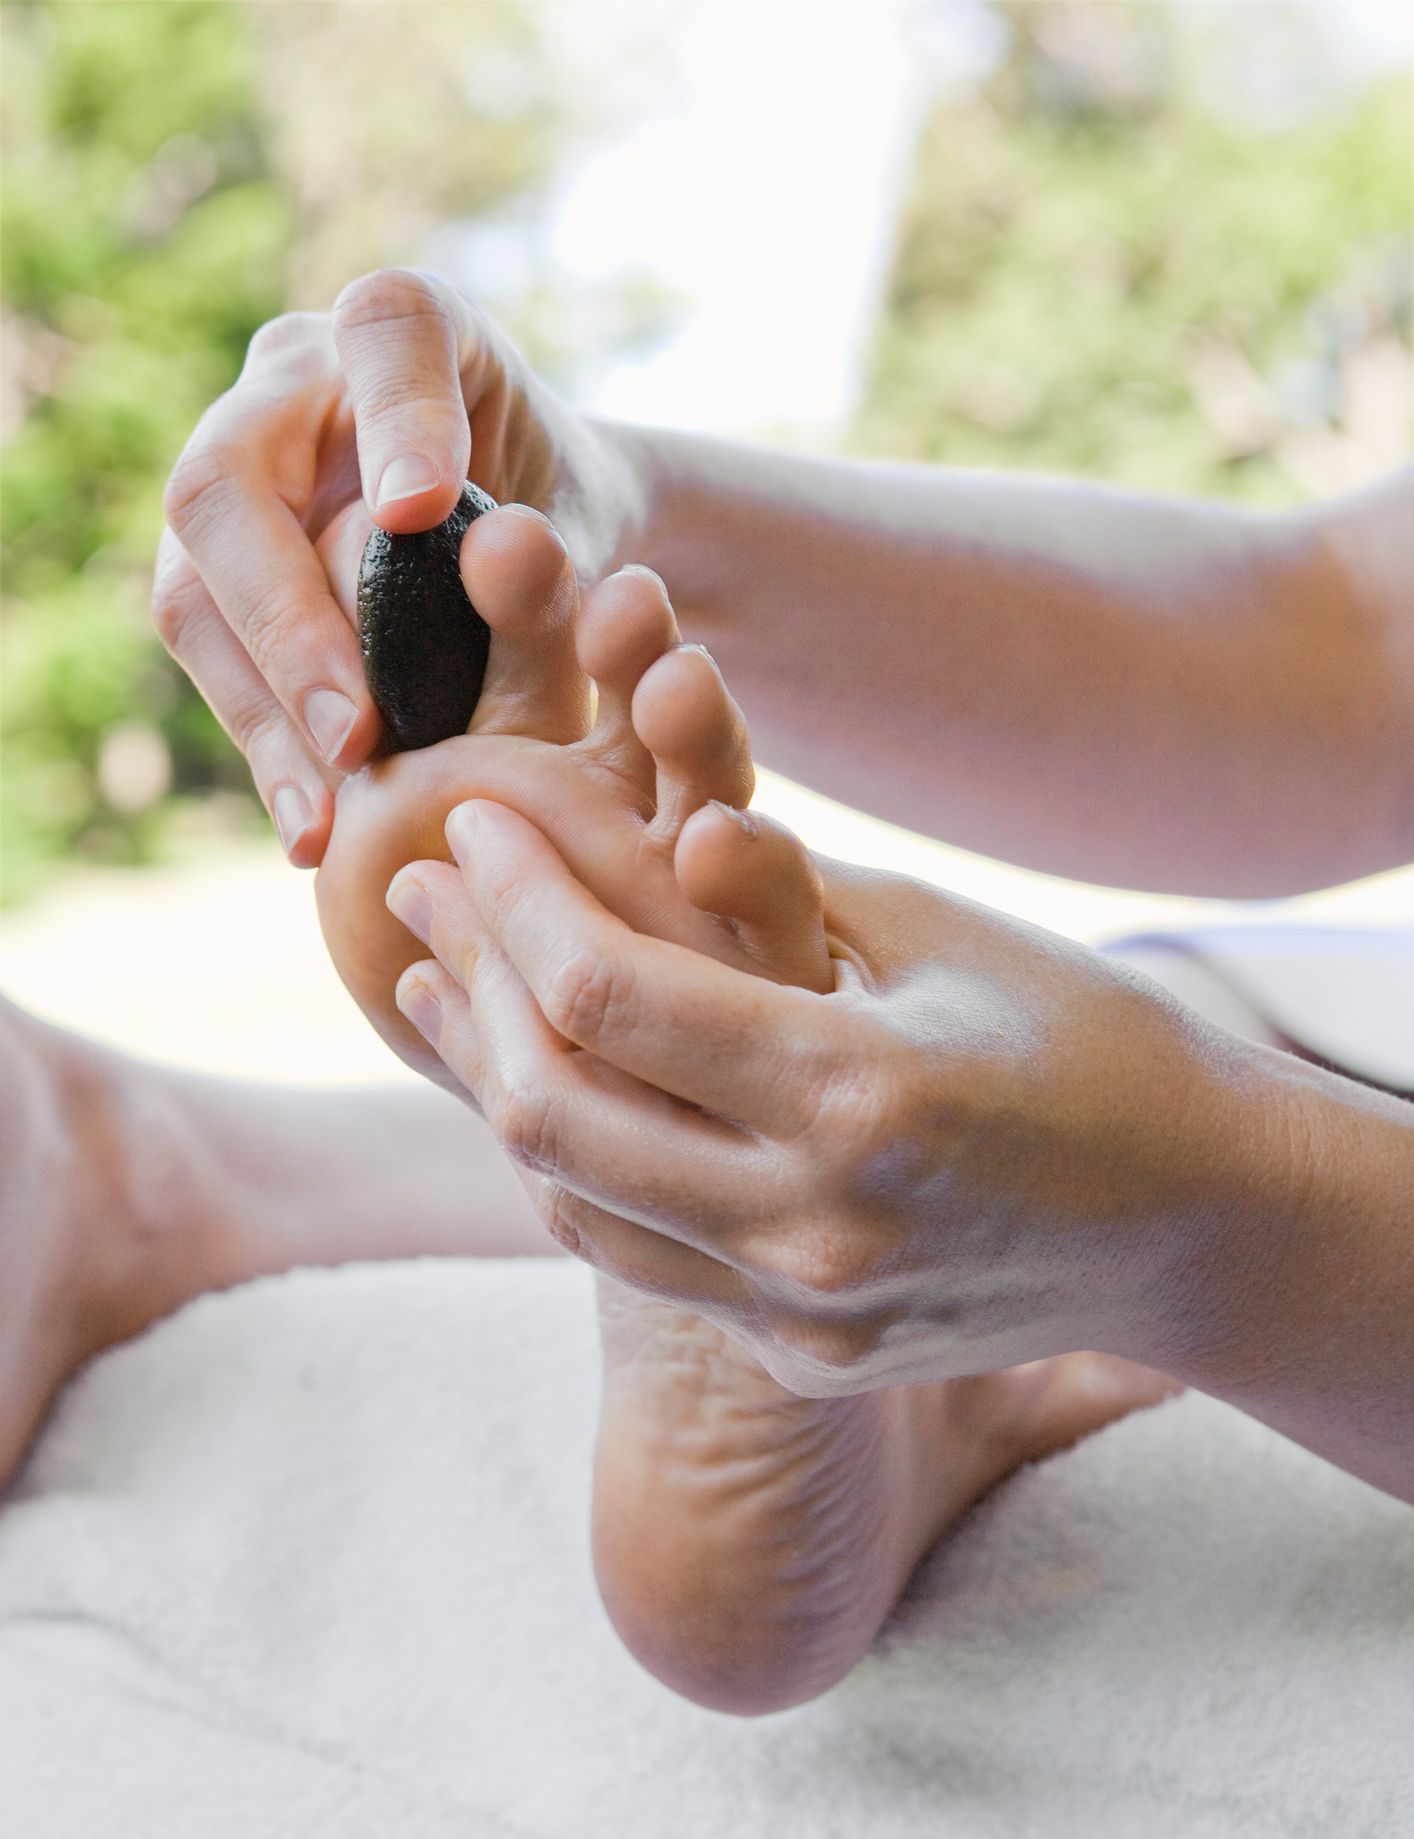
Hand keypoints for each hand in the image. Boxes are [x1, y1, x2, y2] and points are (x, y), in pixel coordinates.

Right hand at [153, 269, 641, 866]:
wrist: (529, 554)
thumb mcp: (585, 527)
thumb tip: (501, 558)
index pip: (388, 333)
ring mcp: (234, 476)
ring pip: (195, 584)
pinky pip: (206, 658)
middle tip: (361, 729)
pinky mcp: (213, 573)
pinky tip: (312, 825)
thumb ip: (545, 548)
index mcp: (411, 327)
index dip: (396, 419)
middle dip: (291, 617)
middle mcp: (294, 383)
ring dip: (265, 703)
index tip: (421, 511)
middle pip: (228, 479)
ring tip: (330, 805)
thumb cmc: (563, 525)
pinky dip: (263, 744)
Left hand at [389, 798, 1312, 1396]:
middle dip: (466, 980)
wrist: (1189, 1222)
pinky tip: (536, 1080)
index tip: (471, 818)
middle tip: (416, 886)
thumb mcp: (940, 933)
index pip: (612, 993)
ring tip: (440, 979)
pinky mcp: (803, 1354)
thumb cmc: (1084, 1039)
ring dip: (491, 1080)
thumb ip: (778, 890)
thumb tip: (644, 816)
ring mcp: (804, 1312)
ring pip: (571, 1198)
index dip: (516, 893)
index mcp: (862, 1096)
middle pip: (555, 1109)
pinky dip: (573, 1159)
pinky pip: (639, 1252)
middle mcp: (817, 1230)